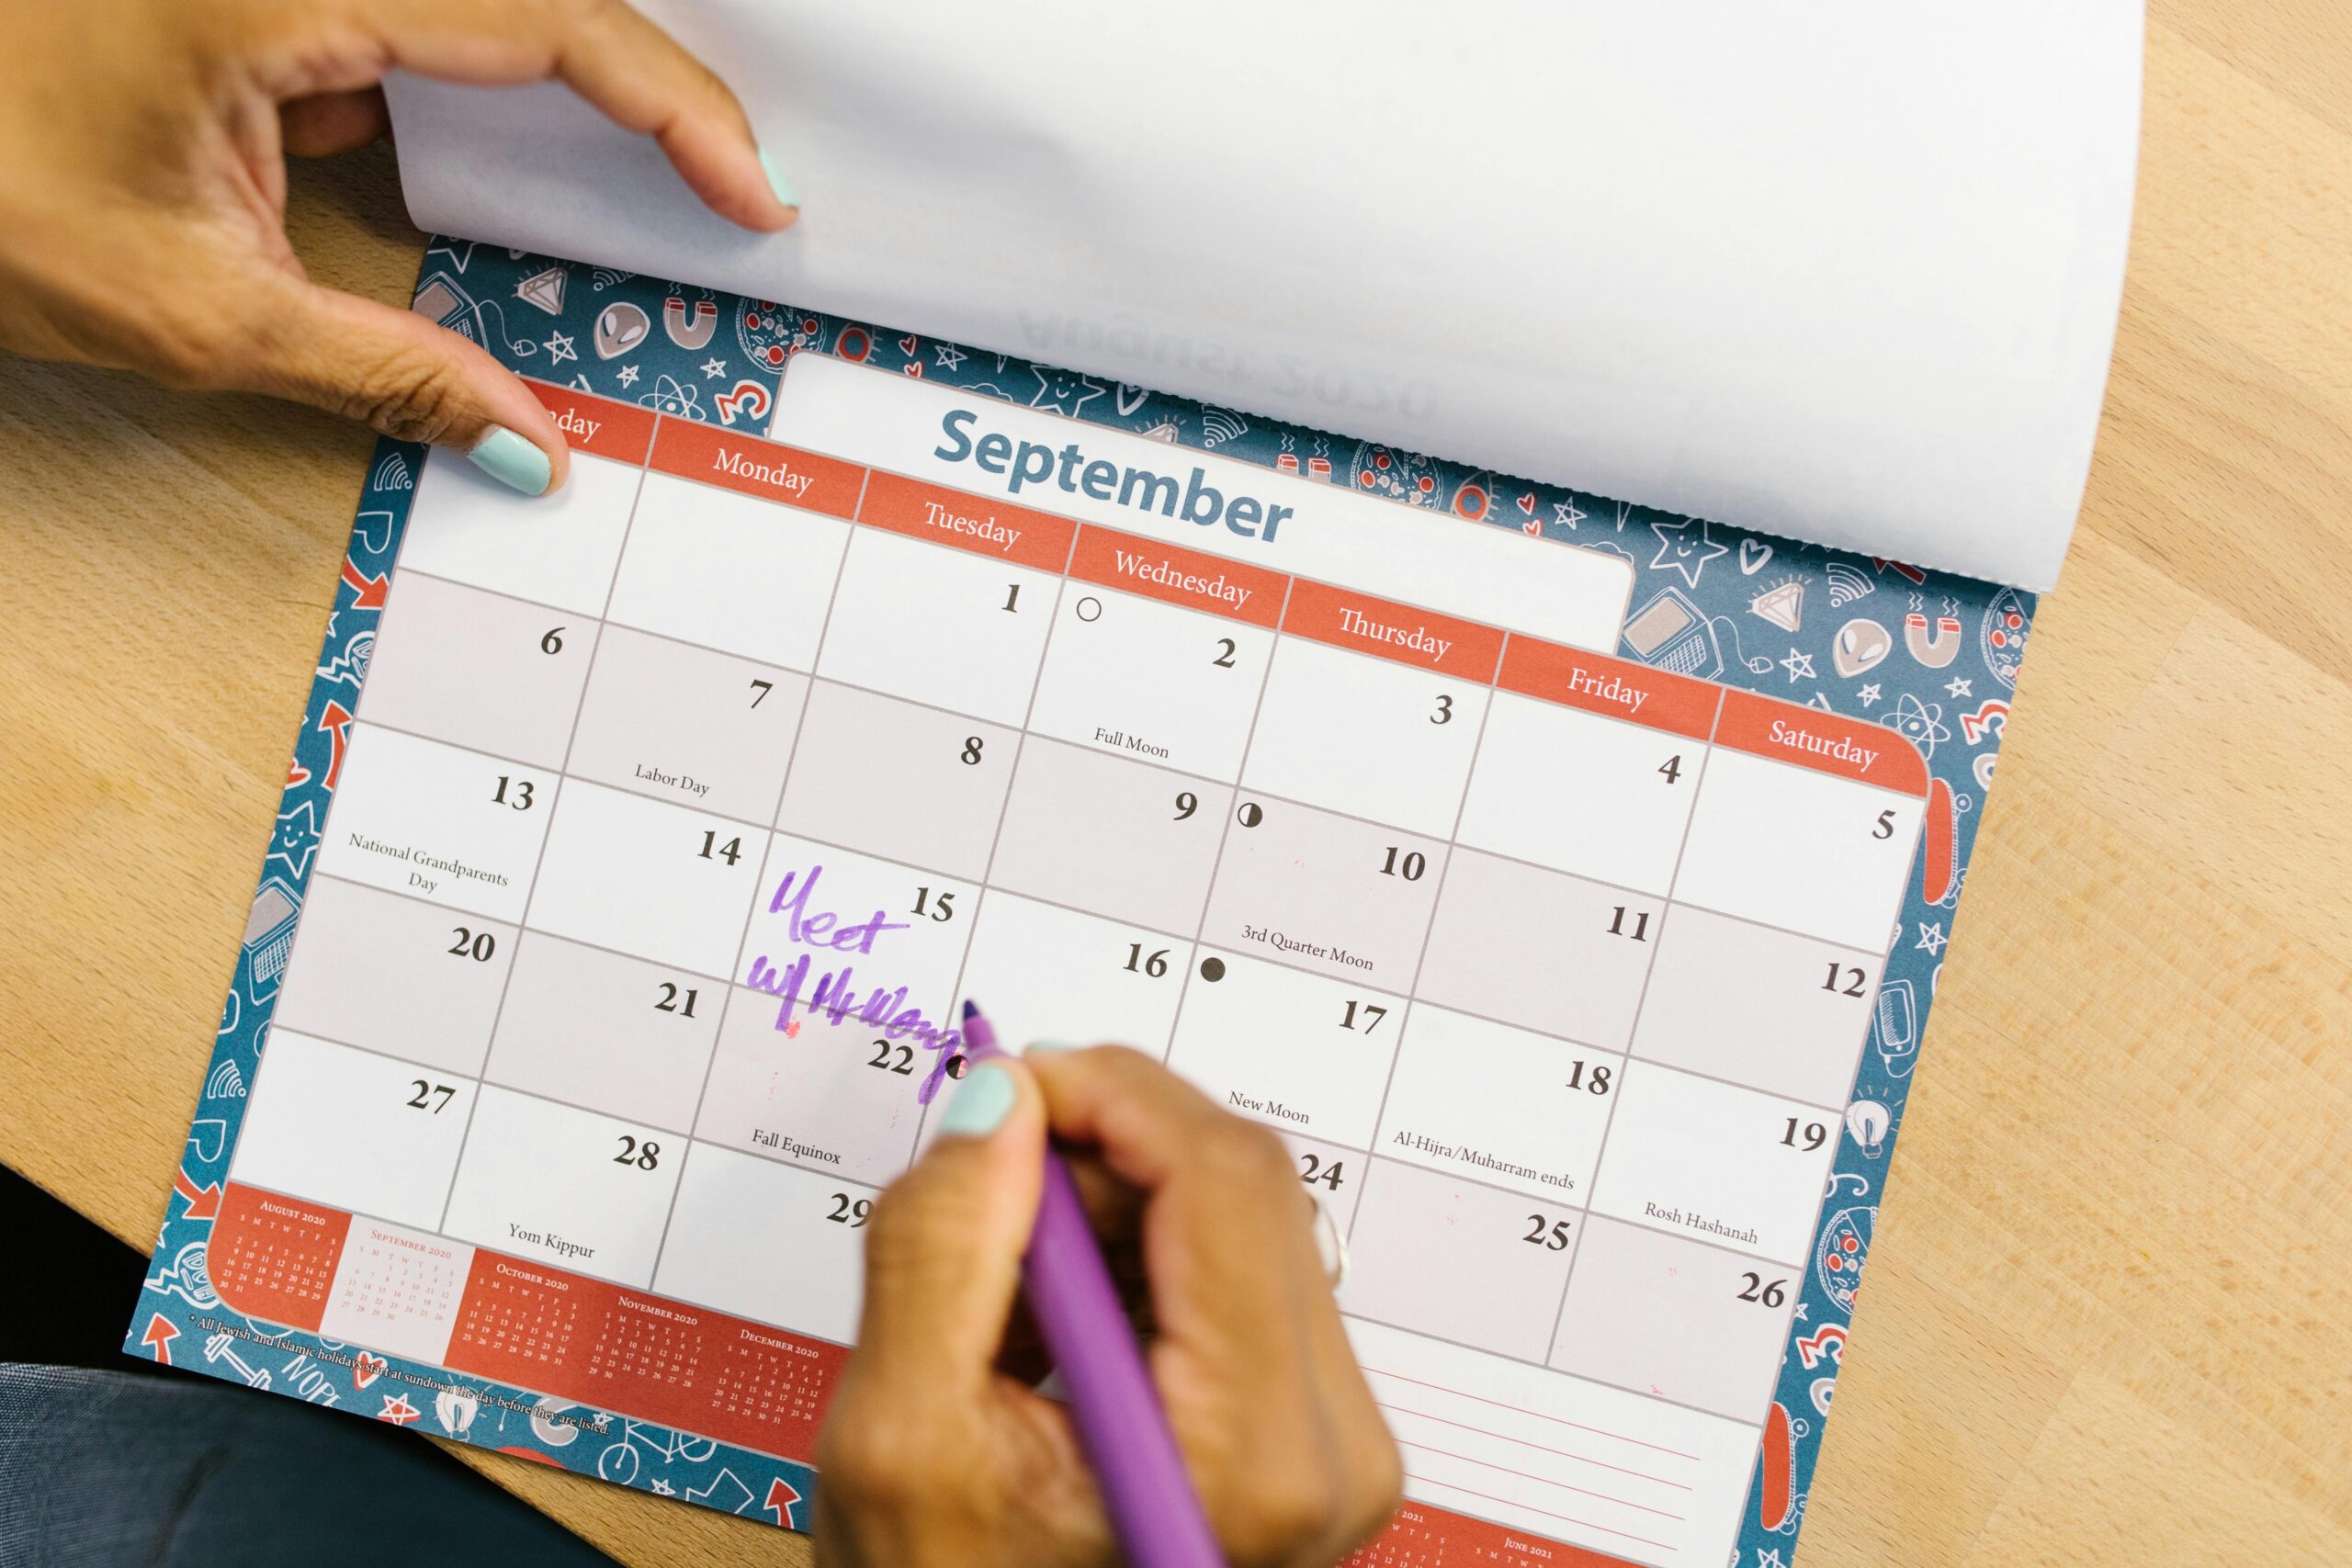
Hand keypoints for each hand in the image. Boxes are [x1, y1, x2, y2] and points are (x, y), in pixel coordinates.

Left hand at [0, 0, 795, 494]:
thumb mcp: (196, 311)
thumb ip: (389, 374)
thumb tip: (531, 447)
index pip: (542, 21)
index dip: (675, 109)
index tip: (754, 192)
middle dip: (652, 88)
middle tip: (735, 189)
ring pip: (481, 8)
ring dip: (577, 88)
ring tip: (669, 182)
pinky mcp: (265, 6)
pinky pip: (414, 32)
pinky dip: (488, 99)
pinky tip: (537, 174)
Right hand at [815, 1046, 1401, 1567]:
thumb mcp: (900, 1444)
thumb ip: (942, 1252)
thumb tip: (1000, 1102)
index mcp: (1256, 1454)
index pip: (1223, 1179)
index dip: (1109, 1096)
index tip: (1007, 1087)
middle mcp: (1333, 1444)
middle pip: (1240, 1186)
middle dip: (1097, 1158)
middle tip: (981, 1204)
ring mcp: (1335, 1440)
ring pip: (1236, 1216)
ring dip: (1107, 1214)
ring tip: (1005, 1309)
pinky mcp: (1312, 1431)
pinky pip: (1235, 1274)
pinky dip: (1133, 1265)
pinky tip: (1054, 1338)